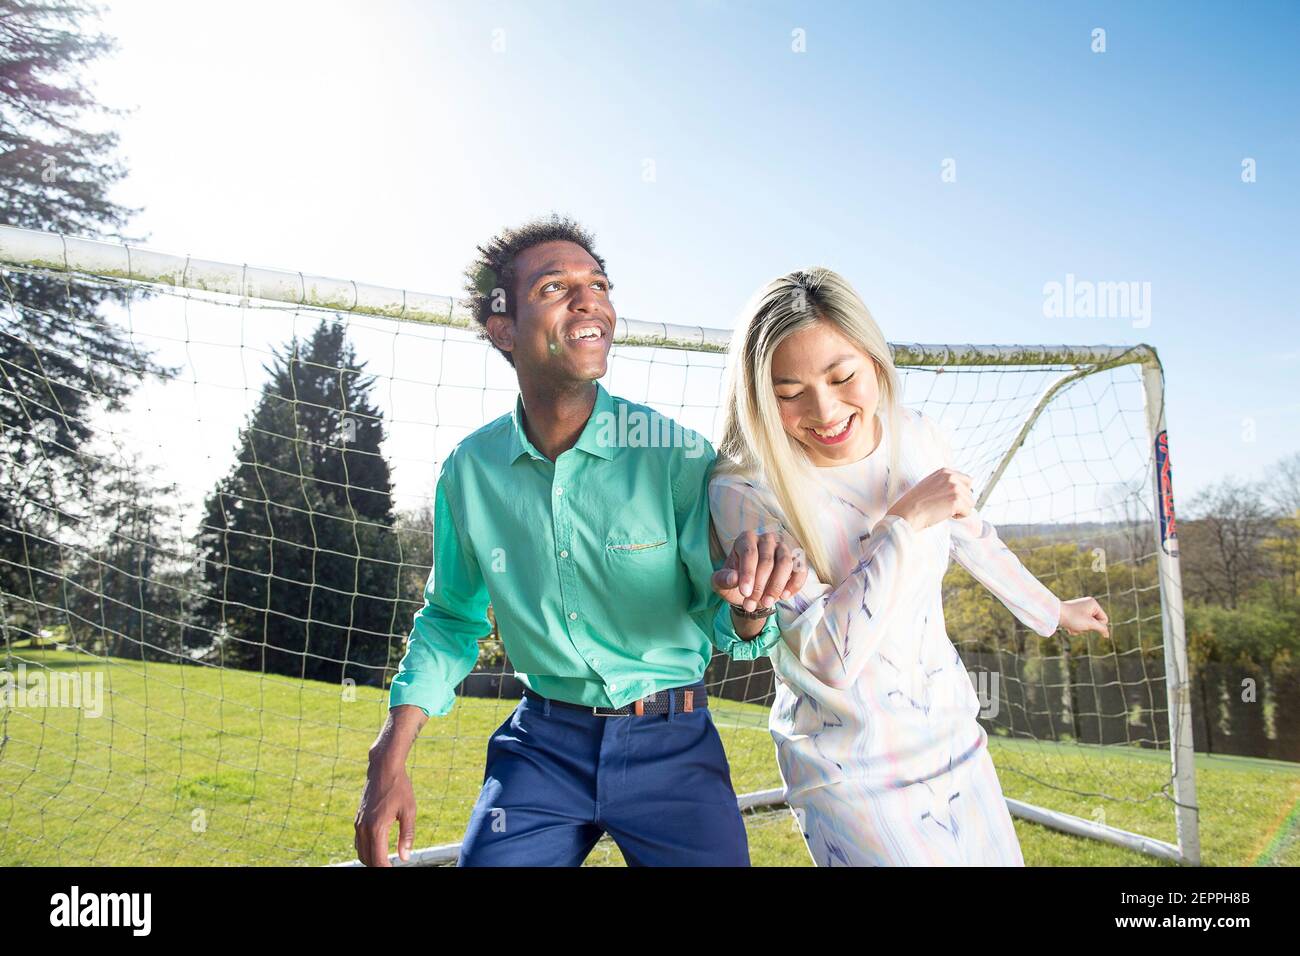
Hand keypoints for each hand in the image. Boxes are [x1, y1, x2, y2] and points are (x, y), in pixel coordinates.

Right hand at [354, 747, 417, 866]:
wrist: (383, 768)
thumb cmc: (399, 787)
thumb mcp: (409, 811)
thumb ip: (407, 836)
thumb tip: (405, 858)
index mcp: (377, 827)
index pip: (378, 859)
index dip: (386, 868)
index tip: (394, 869)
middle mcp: (363, 828)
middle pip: (367, 859)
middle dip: (378, 865)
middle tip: (391, 866)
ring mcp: (358, 824)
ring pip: (360, 852)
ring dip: (371, 859)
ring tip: (386, 861)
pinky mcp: (357, 819)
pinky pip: (358, 842)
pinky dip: (366, 849)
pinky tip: (378, 848)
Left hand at [711, 530, 807, 612]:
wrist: (749, 591)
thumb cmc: (733, 582)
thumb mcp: (720, 583)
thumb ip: (722, 579)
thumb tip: (733, 578)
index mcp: (746, 539)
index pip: (749, 553)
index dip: (748, 574)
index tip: (744, 593)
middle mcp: (766, 539)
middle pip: (767, 560)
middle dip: (760, 585)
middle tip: (751, 604)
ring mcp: (783, 548)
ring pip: (785, 563)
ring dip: (776, 586)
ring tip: (766, 603)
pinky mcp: (796, 560)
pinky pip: (800, 570)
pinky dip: (794, 584)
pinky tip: (784, 597)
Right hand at [886, 467, 973, 531]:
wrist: (908, 512)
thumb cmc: (916, 503)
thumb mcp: (931, 484)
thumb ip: (946, 483)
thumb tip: (964, 487)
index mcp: (945, 471)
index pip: (967, 480)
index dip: (960, 493)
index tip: (948, 499)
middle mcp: (951, 477)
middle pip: (970, 492)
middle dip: (960, 502)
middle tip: (943, 506)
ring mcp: (955, 488)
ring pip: (970, 503)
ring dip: (959, 510)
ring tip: (942, 510)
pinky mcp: (957, 500)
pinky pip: (968, 512)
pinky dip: (959, 517)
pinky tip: (945, 515)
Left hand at [1058, 596, 1108, 637]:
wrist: (1054, 614)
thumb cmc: (1073, 617)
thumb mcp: (1090, 624)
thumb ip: (1101, 628)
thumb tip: (1107, 635)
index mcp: (1094, 604)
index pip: (1104, 619)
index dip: (1098, 626)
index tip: (1089, 624)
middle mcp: (1087, 605)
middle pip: (1094, 623)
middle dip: (1087, 628)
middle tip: (1079, 624)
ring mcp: (1080, 609)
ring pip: (1086, 625)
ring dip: (1080, 629)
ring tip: (1072, 626)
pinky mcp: (1073, 614)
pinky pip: (1079, 624)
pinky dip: (1074, 628)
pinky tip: (1068, 627)